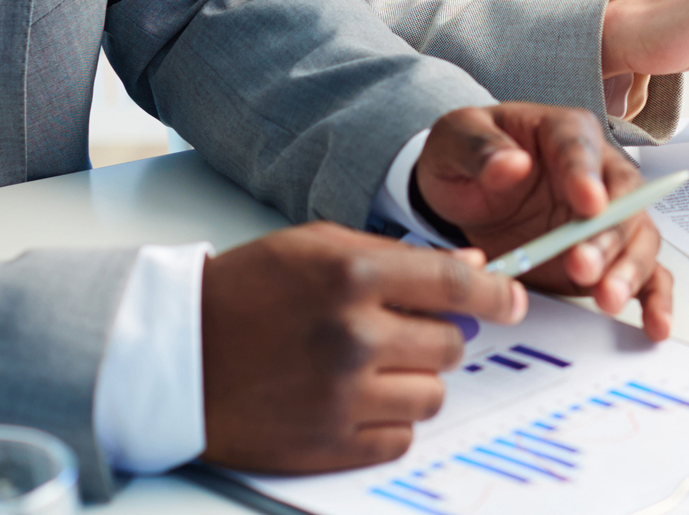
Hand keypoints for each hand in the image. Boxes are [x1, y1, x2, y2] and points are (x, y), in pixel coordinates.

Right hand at [199, 223, 522, 471]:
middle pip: (450, 345)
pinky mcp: (330, 442)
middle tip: (399, 332)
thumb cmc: (247, 293)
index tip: (511, 302)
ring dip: (413, 380)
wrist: (177, 356)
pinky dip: (388, 420)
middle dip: (435, 337)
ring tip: (370, 366)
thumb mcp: (317, 246)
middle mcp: (353, 334)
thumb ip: (396, 256)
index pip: (456, 286)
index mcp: (352, 274)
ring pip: (432, 395)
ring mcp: (343, 394)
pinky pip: (400, 437)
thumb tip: (473, 273)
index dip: (495, 295)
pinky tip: (354, 399)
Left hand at [414, 104, 673, 339]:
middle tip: (582, 265)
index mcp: (565, 133)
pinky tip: (655, 323)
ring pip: (636, 239)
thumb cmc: (469, 157)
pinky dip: (653, 298)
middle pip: (621, 200)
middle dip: (606, 236)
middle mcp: (598, 173)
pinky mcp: (606, 256)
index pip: (582, 149)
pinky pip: (642, 274)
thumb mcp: (458, 138)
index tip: (589, 203)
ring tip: (607, 298)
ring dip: (627, 270)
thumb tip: (510, 164)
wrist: (465, 191)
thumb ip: (481, 150)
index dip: (586, 176)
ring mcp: (606, 218)